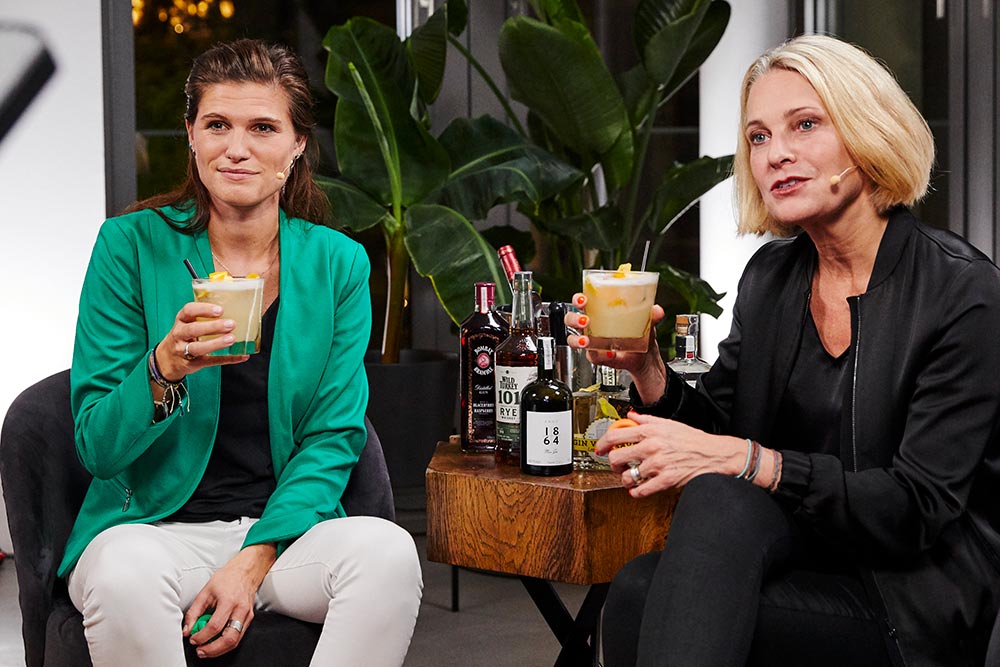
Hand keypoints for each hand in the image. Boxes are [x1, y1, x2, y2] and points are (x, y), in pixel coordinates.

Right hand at [156, 302, 249, 381]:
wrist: (167, 359)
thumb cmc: (184, 336)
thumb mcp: (187, 322)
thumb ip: (203, 315)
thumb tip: (234, 306)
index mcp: (181, 320)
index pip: (188, 311)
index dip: (204, 309)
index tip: (220, 310)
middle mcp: (179, 334)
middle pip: (193, 329)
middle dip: (213, 327)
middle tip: (231, 324)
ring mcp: (184, 350)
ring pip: (198, 348)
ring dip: (216, 344)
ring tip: (232, 339)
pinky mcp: (192, 364)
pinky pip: (210, 362)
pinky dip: (227, 359)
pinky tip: (241, 355)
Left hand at [183, 544, 276, 658]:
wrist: (246, 571)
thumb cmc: (227, 578)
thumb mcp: (205, 591)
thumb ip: (194, 612)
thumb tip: (188, 629)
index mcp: (228, 601)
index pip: (215, 626)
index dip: (202, 636)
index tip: (193, 639)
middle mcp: (240, 610)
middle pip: (229, 638)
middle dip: (212, 649)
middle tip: (200, 650)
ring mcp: (247, 615)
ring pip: (235, 641)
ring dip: (219, 650)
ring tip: (207, 650)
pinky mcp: (249, 618)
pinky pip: (239, 636)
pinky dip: (226, 643)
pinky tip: (216, 642)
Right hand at [564, 293, 667, 403]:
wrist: (644, 356)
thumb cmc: (639, 333)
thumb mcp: (645, 321)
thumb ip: (651, 314)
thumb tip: (657, 310)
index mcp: (599, 311)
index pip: (581, 301)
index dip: (578, 299)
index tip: (583, 299)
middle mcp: (591, 325)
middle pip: (571, 319)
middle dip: (574, 319)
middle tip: (585, 320)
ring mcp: (591, 341)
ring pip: (573, 339)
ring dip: (577, 339)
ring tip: (587, 341)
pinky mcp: (596, 356)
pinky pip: (591, 356)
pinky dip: (599, 356)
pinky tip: (610, 353)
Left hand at [595, 412, 744, 497]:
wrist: (713, 454)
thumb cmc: (692, 439)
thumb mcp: (668, 423)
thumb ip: (646, 419)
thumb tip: (630, 416)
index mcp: (649, 431)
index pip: (615, 435)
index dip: (603, 443)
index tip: (600, 448)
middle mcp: (651, 447)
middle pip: (616, 458)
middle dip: (613, 464)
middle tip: (617, 465)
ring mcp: (657, 465)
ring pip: (627, 477)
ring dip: (625, 479)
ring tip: (630, 477)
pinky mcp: (664, 481)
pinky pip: (641, 490)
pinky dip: (636, 492)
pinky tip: (638, 488)